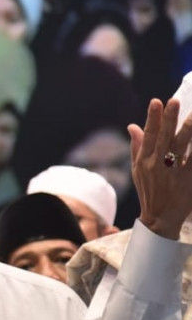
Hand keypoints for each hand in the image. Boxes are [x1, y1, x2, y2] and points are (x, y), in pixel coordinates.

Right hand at [130, 97, 191, 238]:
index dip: (152, 118)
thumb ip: (137, 146)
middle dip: (168, 119)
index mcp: (144, 161)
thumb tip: (132, 126)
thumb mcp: (137, 170)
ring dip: (187, 130)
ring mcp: (172, 173)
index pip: (147, 135)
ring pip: (180, 147)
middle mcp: (156, 165)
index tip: (156, 101)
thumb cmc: (149, 191)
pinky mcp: (187, 180)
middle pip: (163, 137)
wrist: (159, 218)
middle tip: (174, 101)